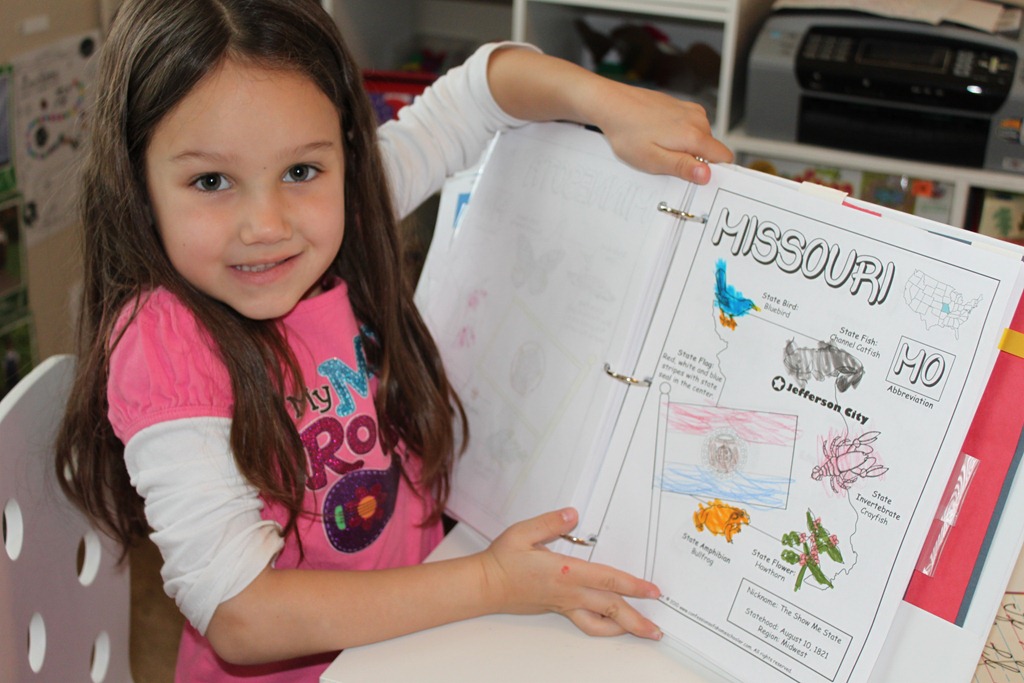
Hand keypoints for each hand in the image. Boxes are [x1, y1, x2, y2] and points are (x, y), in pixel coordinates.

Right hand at [477, 508, 662, 638]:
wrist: (486, 585)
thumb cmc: (503, 559)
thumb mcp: (523, 532)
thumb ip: (550, 522)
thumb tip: (573, 515)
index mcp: (564, 572)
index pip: (607, 580)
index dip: (633, 585)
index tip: (652, 590)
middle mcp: (568, 593)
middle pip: (610, 608)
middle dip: (636, 619)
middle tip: (657, 629)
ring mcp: (564, 604)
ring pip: (600, 622)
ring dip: (624, 629)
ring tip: (642, 632)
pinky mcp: (558, 609)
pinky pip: (586, 623)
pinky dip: (604, 627)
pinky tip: (612, 627)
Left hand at [486, 48, 730, 185]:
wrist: (610, 103)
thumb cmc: (627, 133)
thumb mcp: (653, 160)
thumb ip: (682, 167)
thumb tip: (707, 175)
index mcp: (695, 135)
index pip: (725, 158)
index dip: (715, 171)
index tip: (698, 179)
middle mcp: (697, 119)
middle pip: (711, 149)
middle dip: (695, 160)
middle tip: (667, 165)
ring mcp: (689, 110)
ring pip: (700, 138)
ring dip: (685, 148)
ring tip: (658, 148)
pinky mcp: (680, 105)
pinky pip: (689, 126)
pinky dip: (678, 135)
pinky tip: (657, 136)